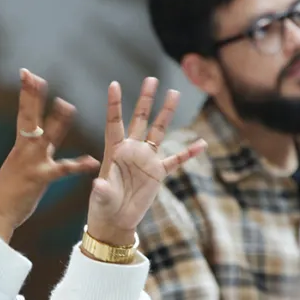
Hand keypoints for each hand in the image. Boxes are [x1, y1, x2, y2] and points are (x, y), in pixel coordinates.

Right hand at [0, 69, 99, 241]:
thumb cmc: (6, 193)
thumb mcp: (16, 166)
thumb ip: (28, 152)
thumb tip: (32, 140)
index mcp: (21, 146)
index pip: (24, 114)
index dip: (27, 93)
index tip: (27, 73)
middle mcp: (25, 149)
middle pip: (29, 117)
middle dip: (33, 96)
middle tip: (37, 77)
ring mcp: (32, 162)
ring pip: (46, 137)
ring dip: (57, 121)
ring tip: (68, 105)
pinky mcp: (40, 178)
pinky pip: (62, 169)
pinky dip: (78, 165)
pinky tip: (91, 161)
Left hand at [86, 78, 204, 245]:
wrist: (116, 221)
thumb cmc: (103, 207)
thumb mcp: (101, 198)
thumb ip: (102, 190)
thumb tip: (99, 184)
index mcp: (114, 151)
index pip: (114, 123)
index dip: (114, 104)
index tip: (114, 84)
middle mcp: (131, 150)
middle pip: (140, 120)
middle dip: (146, 100)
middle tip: (152, 79)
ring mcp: (146, 160)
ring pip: (158, 131)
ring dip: (166, 113)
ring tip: (174, 93)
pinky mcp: (157, 173)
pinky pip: (176, 160)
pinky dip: (188, 153)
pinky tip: (201, 143)